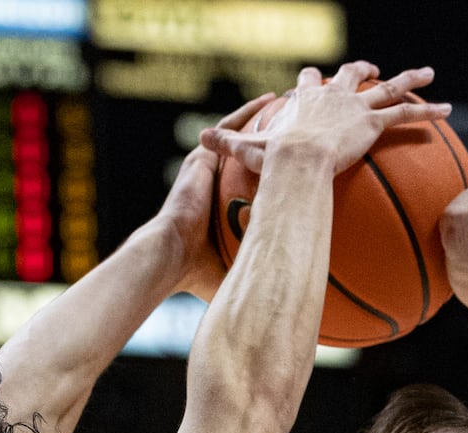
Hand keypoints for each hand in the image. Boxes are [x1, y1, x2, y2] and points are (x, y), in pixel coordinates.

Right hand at [152, 94, 273, 300]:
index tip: (289, 164)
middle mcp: (213, 183)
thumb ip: (259, 273)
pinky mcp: (202, 158)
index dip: (266, 172)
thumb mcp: (237, 271)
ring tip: (288, 103)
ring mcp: (206, 168)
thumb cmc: (199, 272)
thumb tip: (288, 296)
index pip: (246, 184)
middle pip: (245, 154)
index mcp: (219, 206)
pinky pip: (228, 128)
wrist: (170, 256)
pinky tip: (270, 100)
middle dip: (269, 139)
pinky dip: (248, 114)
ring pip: (238, 135)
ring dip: (262, 120)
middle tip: (296, 125)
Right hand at [198, 61, 450, 175]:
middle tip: (370, 70)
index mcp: (305, 101)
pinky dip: (428, 112)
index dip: (311, 82)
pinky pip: (407, 116)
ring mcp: (356, 107)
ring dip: (410, 81)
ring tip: (428, 75)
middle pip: (349, 75)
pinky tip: (447, 112)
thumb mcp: (246, 151)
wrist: (297, 162)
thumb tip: (199, 140)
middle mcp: (333, 96)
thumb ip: (225, 145)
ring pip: (389, 88)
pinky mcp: (373, 123)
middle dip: (359, 71)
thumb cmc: (272, 161)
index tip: (314, 81)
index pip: (308, 84)